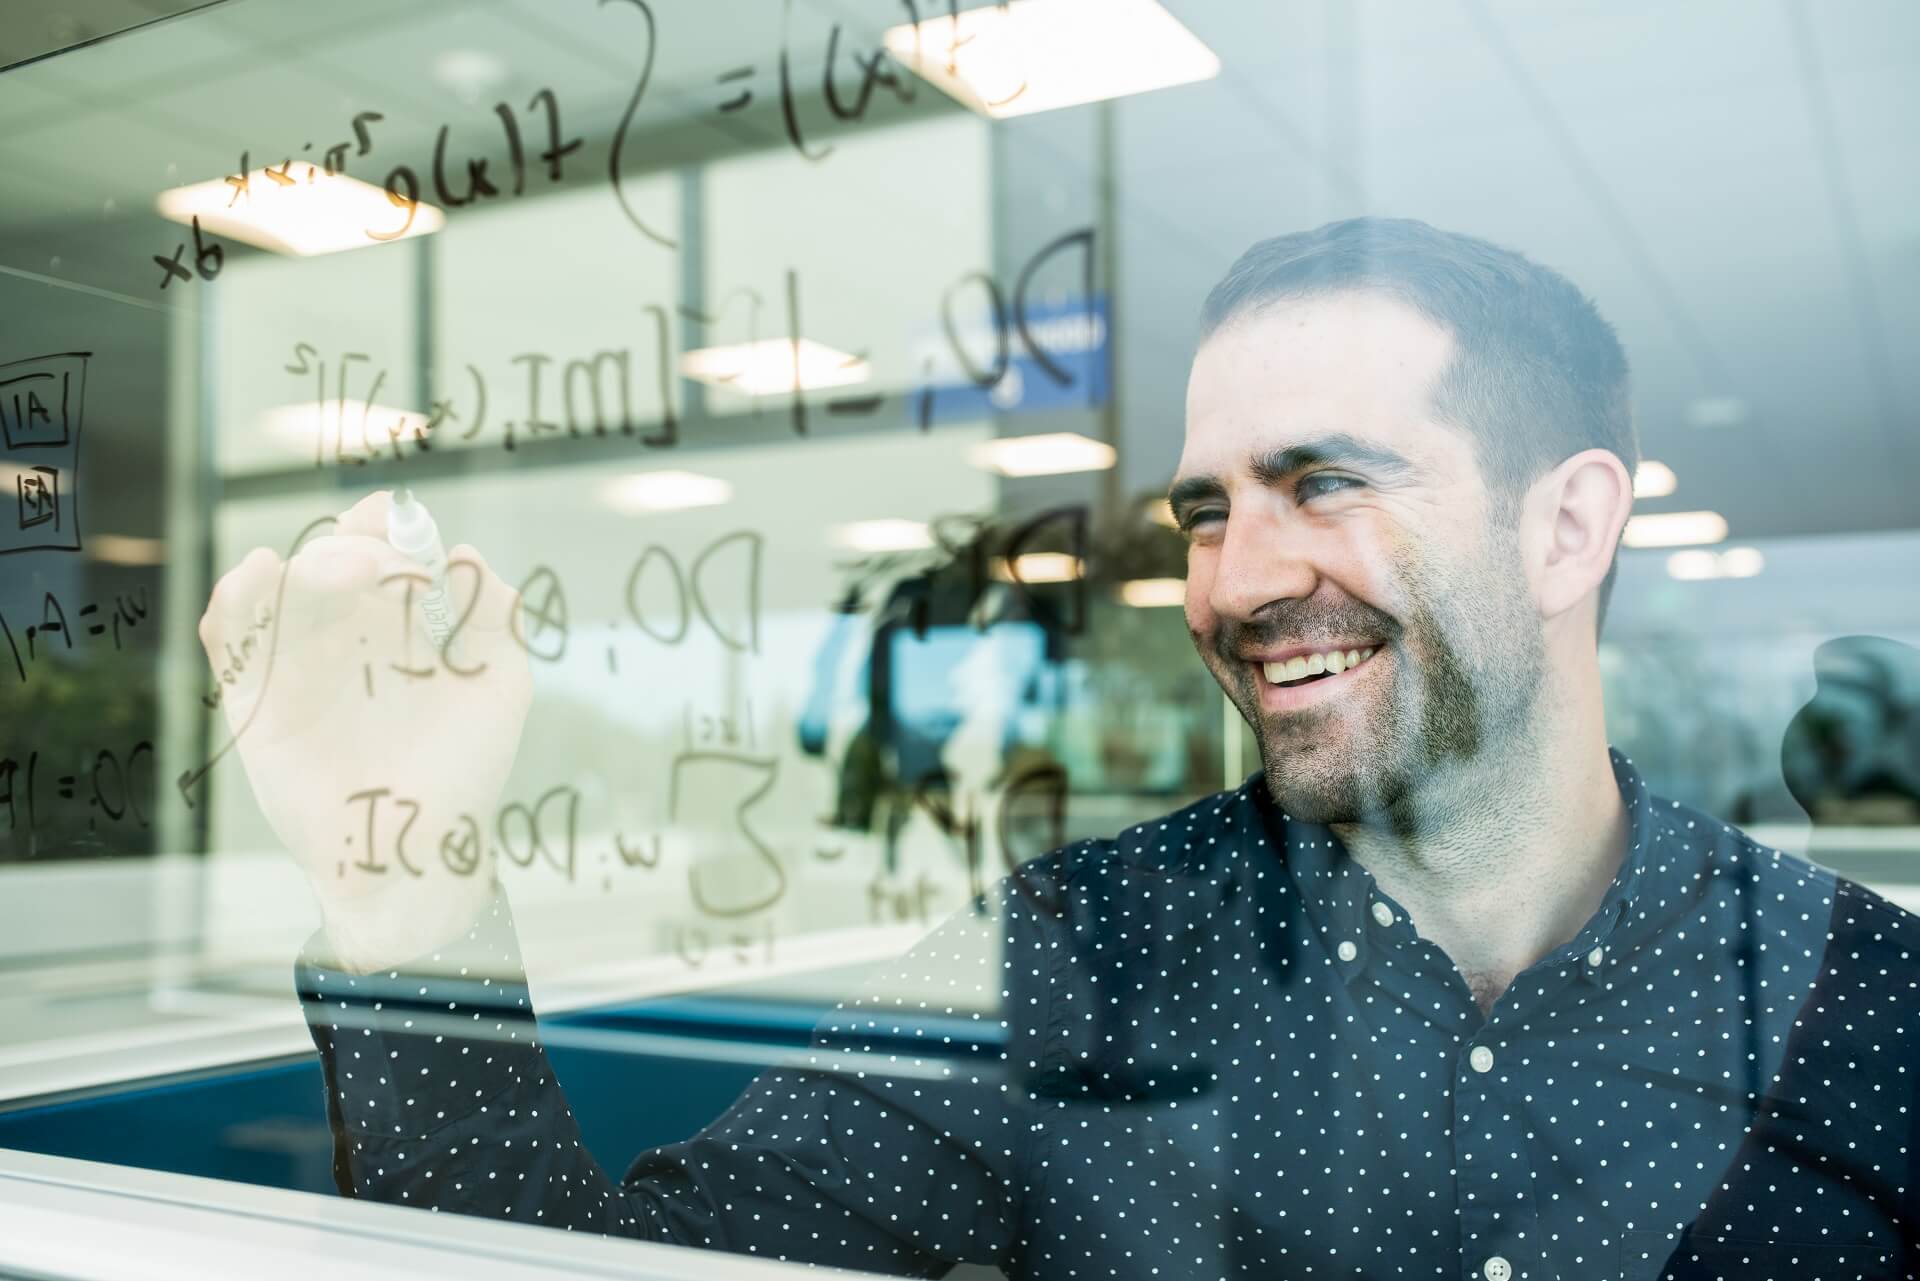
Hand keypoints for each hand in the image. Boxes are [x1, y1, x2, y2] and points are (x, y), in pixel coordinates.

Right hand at [198, 490, 530, 970]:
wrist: (414, 847)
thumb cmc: (464, 770)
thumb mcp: (499, 688)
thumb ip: (495, 620)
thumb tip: (467, 557)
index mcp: (402, 622)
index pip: (381, 547)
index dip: (386, 525)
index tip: (403, 528)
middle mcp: (346, 633)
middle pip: (328, 557)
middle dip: (352, 548)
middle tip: (379, 571)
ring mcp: (297, 661)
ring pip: (274, 585)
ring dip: (299, 566)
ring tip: (339, 580)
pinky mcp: (253, 697)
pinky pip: (227, 635)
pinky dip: (234, 597)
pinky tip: (258, 576)